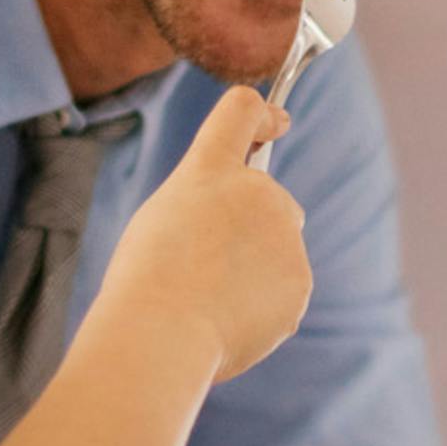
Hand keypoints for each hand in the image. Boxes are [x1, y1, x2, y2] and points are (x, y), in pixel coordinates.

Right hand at [96, 90, 308, 380]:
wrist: (163, 333)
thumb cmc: (146, 281)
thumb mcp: (163, 221)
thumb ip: (209, 210)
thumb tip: (245, 239)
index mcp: (211, 169)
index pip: (243, 111)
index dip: (263, 116)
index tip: (278, 124)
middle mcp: (259, 192)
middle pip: (270, 200)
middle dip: (251, 228)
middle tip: (207, 265)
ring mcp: (285, 237)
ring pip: (276, 251)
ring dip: (253, 271)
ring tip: (209, 299)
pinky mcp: (300, 282)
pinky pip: (283, 292)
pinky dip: (262, 308)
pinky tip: (228, 320)